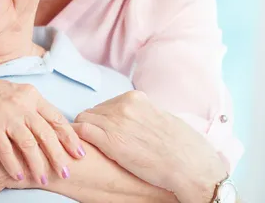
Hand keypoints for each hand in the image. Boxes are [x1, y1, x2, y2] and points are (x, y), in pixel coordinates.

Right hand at [0, 72, 84, 182]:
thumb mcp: (17, 95)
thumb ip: (34, 109)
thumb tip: (53, 128)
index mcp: (33, 96)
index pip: (57, 119)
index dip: (70, 137)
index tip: (80, 153)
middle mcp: (23, 103)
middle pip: (46, 133)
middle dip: (58, 155)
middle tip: (66, 172)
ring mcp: (6, 113)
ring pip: (28, 143)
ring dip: (37, 164)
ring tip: (43, 179)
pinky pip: (4, 148)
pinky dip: (12, 163)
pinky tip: (18, 176)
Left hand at [74, 91, 227, 202]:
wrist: (187, 166)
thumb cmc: (182, 148)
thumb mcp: (162, 118)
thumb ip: (144, 115)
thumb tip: (137, 120)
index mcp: (137, 98)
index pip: (108, 103)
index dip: (105, 119)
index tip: (107, 132)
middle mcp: (124, 105)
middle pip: (94, 110)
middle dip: (94, 125)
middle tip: (98, 142)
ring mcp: (115, 121)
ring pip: (83, 118)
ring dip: (83, 132)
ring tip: (88, 147)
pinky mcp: (108, 140)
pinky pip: (80, 131)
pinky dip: (76, 138)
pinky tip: (79, 149)